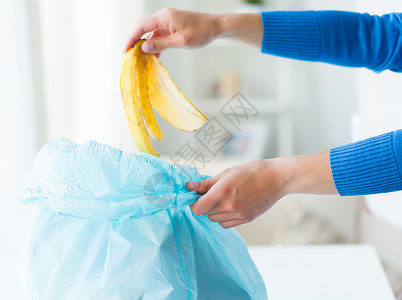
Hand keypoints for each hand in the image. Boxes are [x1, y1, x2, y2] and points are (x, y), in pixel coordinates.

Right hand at [123, 8, 262, 53]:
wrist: (216, 26)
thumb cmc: (202, 33)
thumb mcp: (181, 42)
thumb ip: (162, 44)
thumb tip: (144, 48)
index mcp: (164, 17)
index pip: (140, 26)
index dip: (130, 38)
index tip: (124, 51)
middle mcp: (163, 16)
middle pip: (141, 27)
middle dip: (134, 41)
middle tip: (129, 56)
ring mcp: (167, 21)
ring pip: (149, 32)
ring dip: (144, 45)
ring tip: (140, 59)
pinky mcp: (171, 26)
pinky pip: (157, 35)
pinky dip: (154, 45)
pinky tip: (153, 57)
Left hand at [186, 151, 336, 227]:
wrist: (276, 178)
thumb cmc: (252, 171)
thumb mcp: (226, 173)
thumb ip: (206, 183)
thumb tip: (188, 187)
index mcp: (222, 192)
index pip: (197, 208)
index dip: (194, 202)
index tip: (196, 196)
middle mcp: (229, 206)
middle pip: (205, 214)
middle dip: (204, 205)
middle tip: (212, 193)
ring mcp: (238, 214)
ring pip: (215, 220)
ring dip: (214, 211)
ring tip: (224, 198)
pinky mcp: (246, 219)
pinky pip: (226, 224)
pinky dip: (224, 217)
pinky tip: (231, 205)